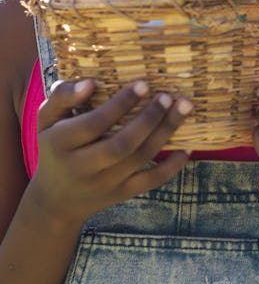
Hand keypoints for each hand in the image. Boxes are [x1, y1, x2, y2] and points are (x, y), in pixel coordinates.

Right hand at [28, 79, 191, 226]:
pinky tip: (186, 147)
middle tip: (168, 96)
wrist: (56, 200)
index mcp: (60, 144)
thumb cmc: (55, 147)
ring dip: (165, 132)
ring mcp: (103, 184)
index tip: (143, 84)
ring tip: (183, 108)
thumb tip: (90, 82)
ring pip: (139, 159)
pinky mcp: (121, 195)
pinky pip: (150, 182)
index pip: (94, 124)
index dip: (120, 104)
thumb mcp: (46, 120)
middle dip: (149, 119)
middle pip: (121, 144)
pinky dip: (171, 166)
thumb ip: (62, 97)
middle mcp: (81, 167)